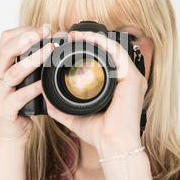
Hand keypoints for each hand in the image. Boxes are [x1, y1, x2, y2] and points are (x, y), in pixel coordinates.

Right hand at [0, 26, 54, 146]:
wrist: (10, 135)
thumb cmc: (19, 105)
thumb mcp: (23, 81)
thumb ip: (32, 64)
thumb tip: (54, 44)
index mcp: (1, 67)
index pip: (5, 40)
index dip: (23, 31)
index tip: (43, 28)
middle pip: (5, 52)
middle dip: (25, 39)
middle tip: (44, 32)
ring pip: (12, 73)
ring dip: (32, 60)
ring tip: (49, 51)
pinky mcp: (5, 110)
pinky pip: (19, 97)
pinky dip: (32, 89)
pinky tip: (44, 83)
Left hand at [43, 31, 147, 150]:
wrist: (113, 145)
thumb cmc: (100, 134)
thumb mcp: (74, 116)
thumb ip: (60, 107)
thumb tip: (45, 97)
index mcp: (117, 86)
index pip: (103, 60)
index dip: (87, 49)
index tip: (68, 45)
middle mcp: (127, 79)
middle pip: (108, 51)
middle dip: (89, 40)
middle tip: (69, 36)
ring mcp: (132, 77)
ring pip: (113, 48)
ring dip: (94, 38)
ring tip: (75, 34)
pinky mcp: (134, 78)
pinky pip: (119, 52)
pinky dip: (103, 43)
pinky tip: (88, 38)